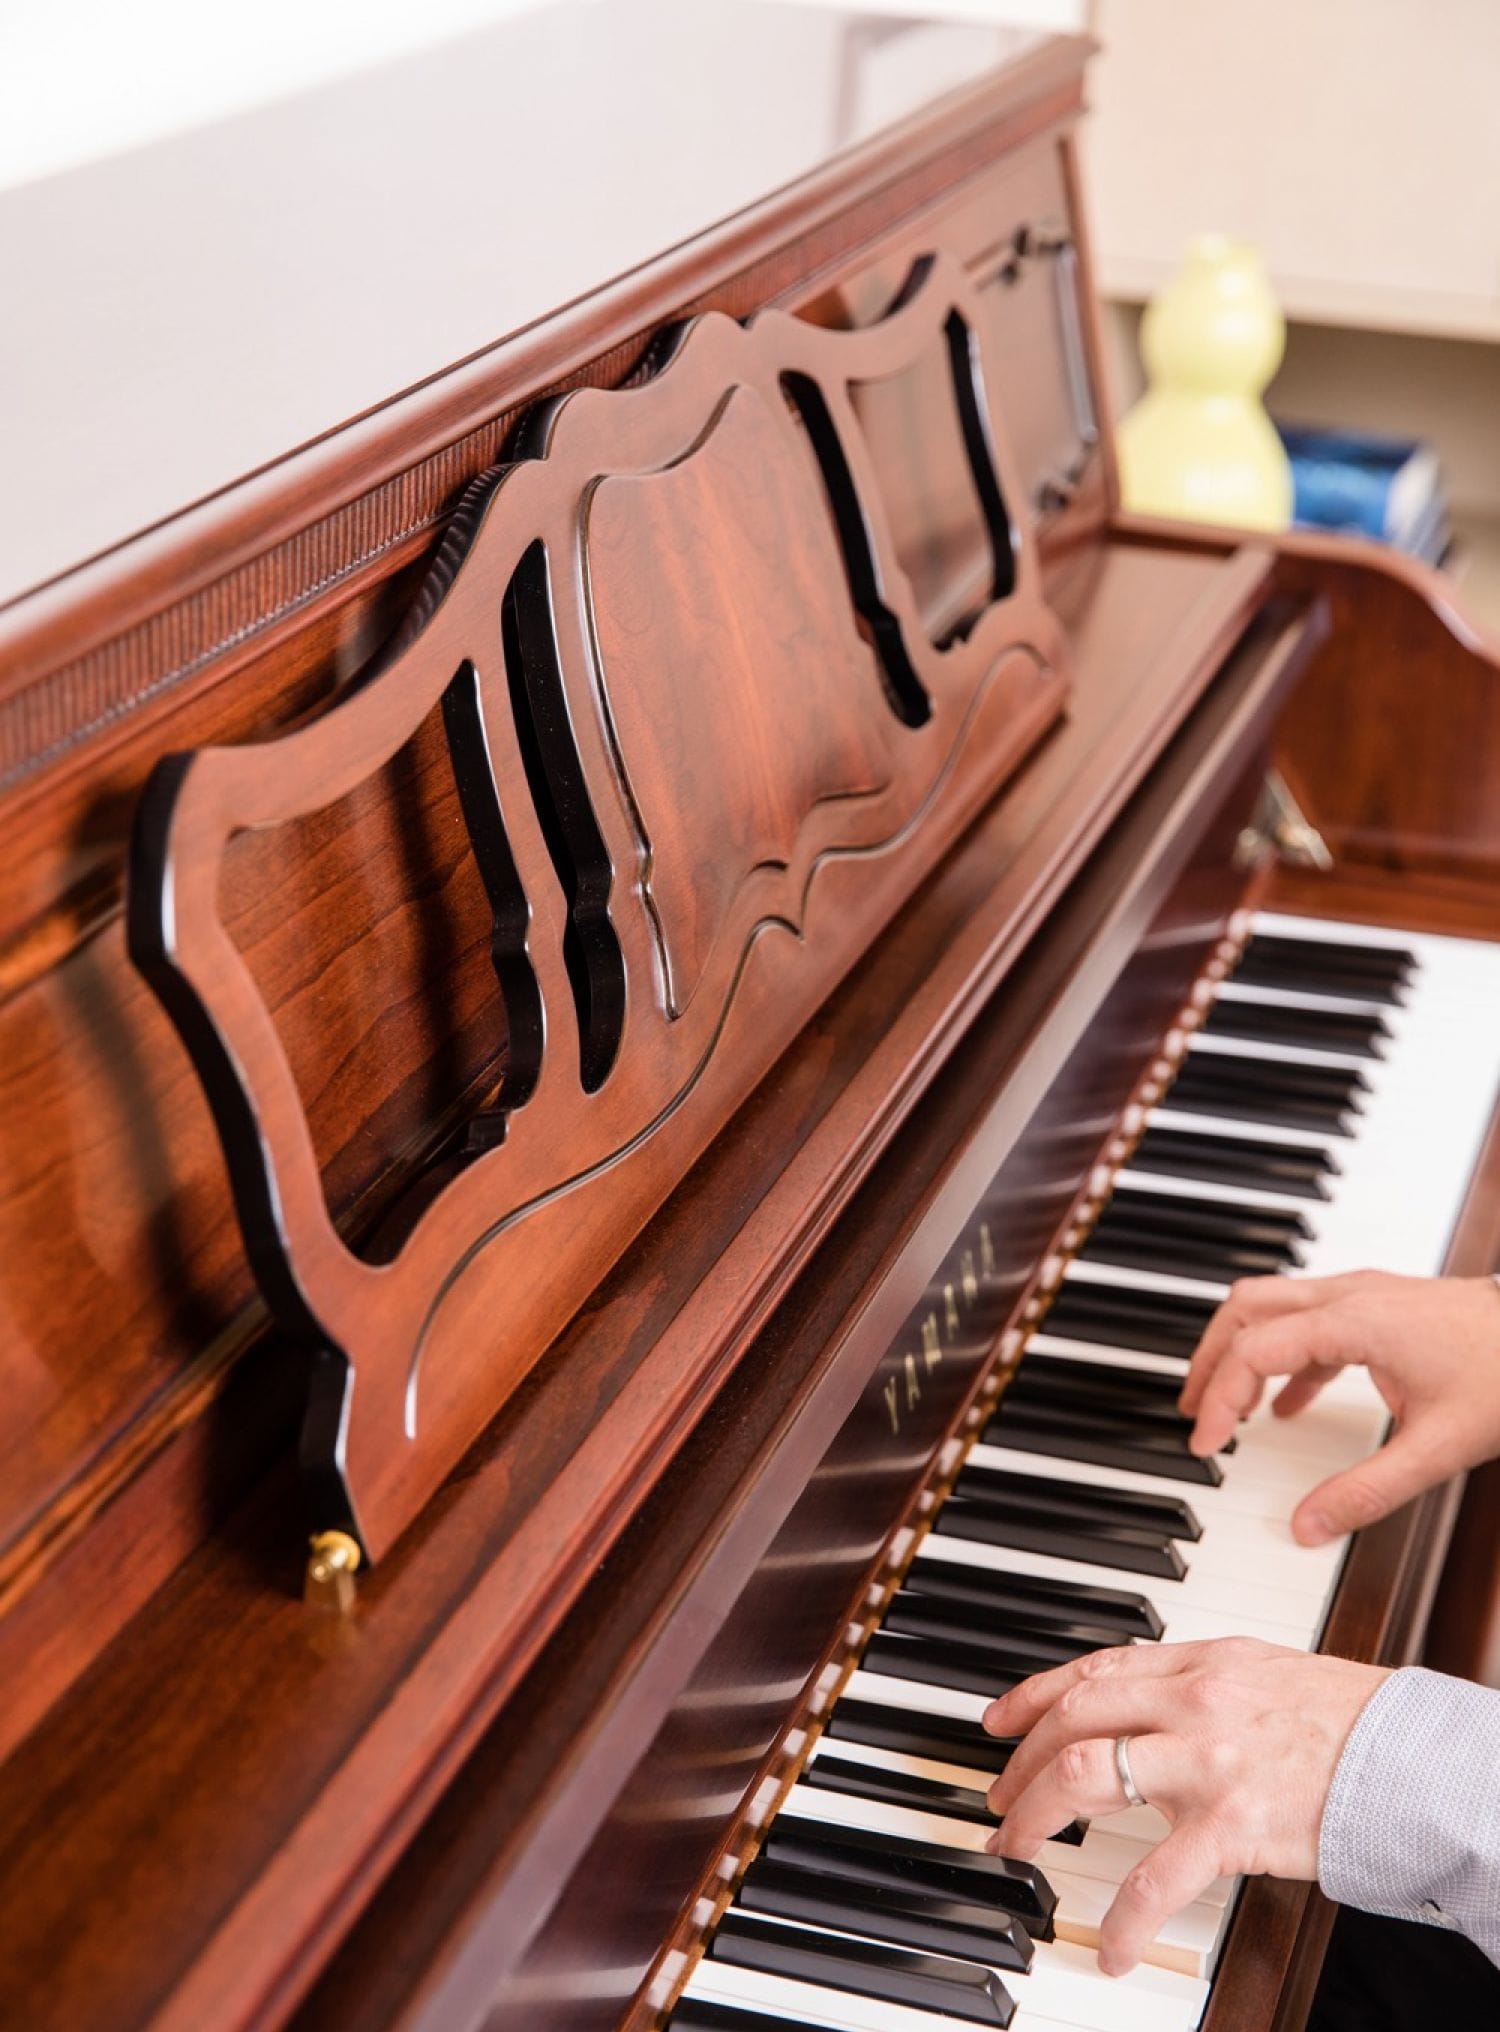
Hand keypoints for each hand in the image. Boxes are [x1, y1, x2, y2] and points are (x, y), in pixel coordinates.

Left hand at [983, 1638, 1388, 1974]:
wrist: (1410, 1756)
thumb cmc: (1346, 1720)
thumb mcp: (1262, 1673)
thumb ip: (1199, 1683)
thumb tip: (1143, 1700)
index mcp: (1198, 1664)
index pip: (1093, 1670)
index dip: (1034, 1694)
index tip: (998, 1721)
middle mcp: (1191, 1701)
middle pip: (1073, 1719)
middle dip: (1020, 1762)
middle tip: (995, 1800)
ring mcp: (1206, 1761)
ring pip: (1086, 1776)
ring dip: (1037, 1816)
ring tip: (1018, 1850)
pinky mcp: (1232, 1824)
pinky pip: (1155, 1878)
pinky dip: (1124, 1920)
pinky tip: (1113, 1948)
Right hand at [1177, 1270, 1499, 1545]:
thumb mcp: (1439, 1447)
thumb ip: (1368, 1491)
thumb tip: (1307, 1528)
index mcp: (1353, 1321)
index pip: (1254, 1349)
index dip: (1219, 1397)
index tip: (1207, 1444)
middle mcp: (1349, 1296)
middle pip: (1246, 1309)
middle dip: (1210, 1360)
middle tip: (1194, 1414)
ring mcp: (1364, 1294)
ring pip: (1272, 1306)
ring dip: (1240, 1353)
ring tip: (1224, 1407)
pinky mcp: (1381, 1305)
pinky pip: (1308, 1321)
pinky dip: (1282, 1359)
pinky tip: (1286, 1407)